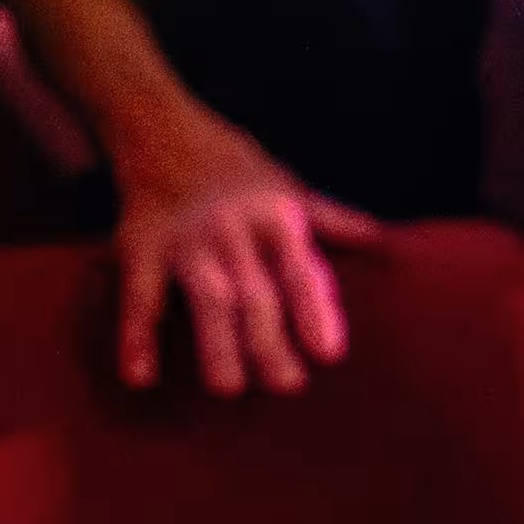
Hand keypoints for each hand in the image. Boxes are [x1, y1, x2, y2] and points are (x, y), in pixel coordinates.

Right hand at [113, 121, 370, 394]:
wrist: (167, 134)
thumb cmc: (242, 174)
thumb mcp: (292, 190)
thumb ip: (334, 222)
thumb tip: (387, 244)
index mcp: (277, 218)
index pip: (302, 272)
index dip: (317, 312)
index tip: (330, 355)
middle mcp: (235, 230)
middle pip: (257, 293)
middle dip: (271, 340)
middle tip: (288, 386)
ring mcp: (188, 240)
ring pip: (206, 296)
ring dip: (216, 342)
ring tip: (228, 389)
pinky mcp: (142, 248)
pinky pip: (140, 295)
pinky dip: (137, 335)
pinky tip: (140, 377)